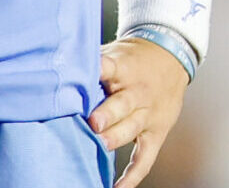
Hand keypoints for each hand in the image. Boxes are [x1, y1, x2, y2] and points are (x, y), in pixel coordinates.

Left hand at [88, 38, 190, 187]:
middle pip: (123, 103)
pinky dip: (132, 175)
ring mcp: (148, 114)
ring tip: (100, 145)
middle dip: (108, 114)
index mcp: (124, 68)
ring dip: (116, 137)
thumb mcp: (115, 52)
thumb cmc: (133, 58)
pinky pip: (145, 158)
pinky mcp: (156, 133)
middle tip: (93, 122)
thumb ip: (92, 64)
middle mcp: (137, 92)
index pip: (109, 67)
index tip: (81, 79)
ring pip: (132, 128)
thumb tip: (57, 71)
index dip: (98, 72)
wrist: (171, 55)